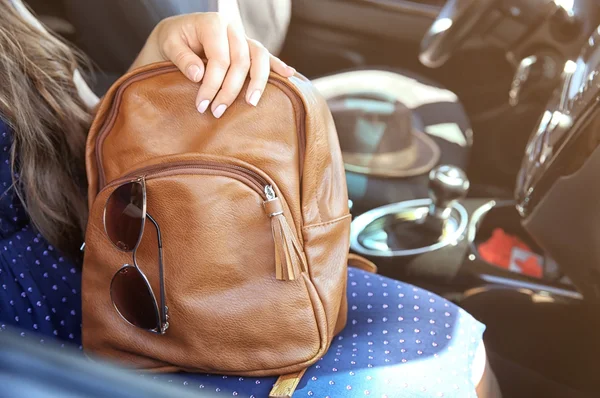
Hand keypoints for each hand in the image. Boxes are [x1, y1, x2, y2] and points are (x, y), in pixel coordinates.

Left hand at [130, 13, 295, 117]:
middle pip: (241, 61)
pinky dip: (278, 66)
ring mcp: (244, 37)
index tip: (202, 106)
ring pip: (259, 57)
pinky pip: (266, 56)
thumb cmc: (173, 40)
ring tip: (251, 102)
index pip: (219, 58)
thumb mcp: (168, 45)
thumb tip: (198, 75)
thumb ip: (182, 58)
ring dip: (257, 82)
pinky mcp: (249, 47)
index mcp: (212, 23)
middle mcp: (232, 28)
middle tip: (217, 112)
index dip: (212, 84)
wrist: (179, 33)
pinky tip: (289, 75)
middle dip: (231, 89)